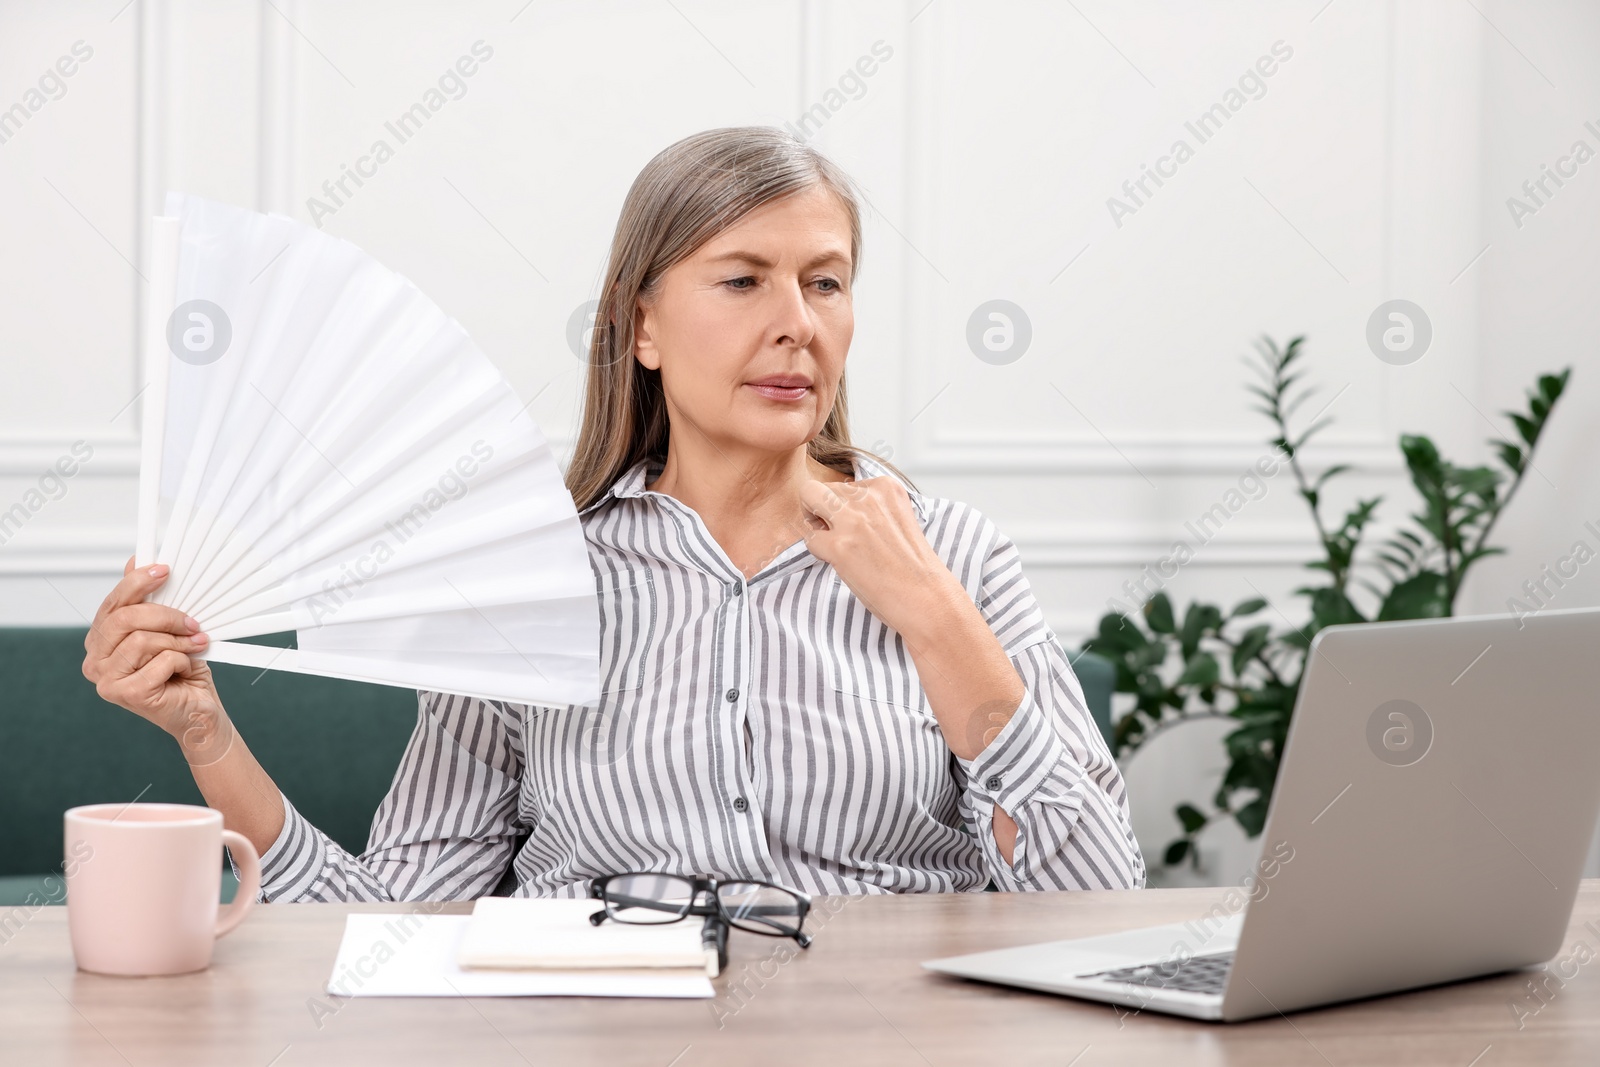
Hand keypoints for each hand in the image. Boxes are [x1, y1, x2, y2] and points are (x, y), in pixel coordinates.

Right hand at [82, 558, 230, 762]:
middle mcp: (95, 662)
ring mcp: (106, 681)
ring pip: (143, 639)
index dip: (136, 583)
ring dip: (178, 641)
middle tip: (192, 621)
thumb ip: (147, 600)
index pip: (112, 605)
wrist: (199, 712)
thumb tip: (136, 560)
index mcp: (100, 642)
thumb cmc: (182, 671)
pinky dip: (181, 661)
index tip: (165, 570)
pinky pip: (160, 660)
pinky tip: (185, 671)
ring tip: (195, 647)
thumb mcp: (167, 629)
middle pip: (124, 618)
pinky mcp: (125, 694)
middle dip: (165, 614)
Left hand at [799, 477, 961, 639]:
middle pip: (823, 486)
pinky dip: (818, 551)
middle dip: (820, 507)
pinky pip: (810, 537)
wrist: (927, 598)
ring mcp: (853, 520)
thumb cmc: (912, 568)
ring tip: (835, 544)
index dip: (843, 507)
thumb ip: (871, 508)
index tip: (856, 527)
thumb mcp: (897, 520)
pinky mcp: (840, 547)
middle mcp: (870, 497)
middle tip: (832, 531)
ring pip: (809, 497)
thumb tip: (836, 509)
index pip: (846, 484)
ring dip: (815, 522)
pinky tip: (838, 562)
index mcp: (887, 488)